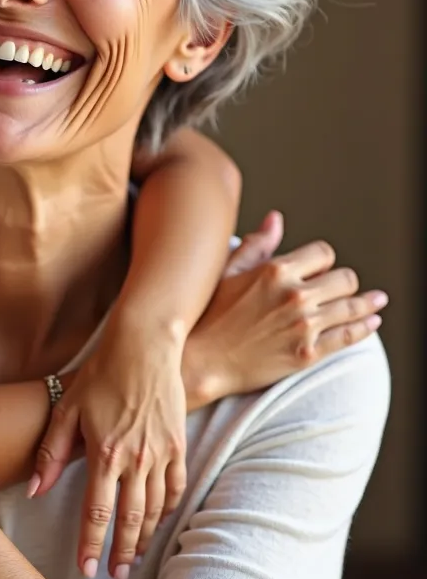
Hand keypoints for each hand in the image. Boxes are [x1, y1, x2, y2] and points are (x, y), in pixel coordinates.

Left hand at [30, 316, 185, 578]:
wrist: (143, 346)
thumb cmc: (100, 373)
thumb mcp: (66, 408)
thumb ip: (51, 452)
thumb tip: (34, 489)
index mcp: (105, 452)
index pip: (96, 512)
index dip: (91, 544)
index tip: (86, 568)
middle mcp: (136, 459)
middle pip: (130, 519)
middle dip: (121, 552)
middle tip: (114, 575)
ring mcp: (161, 453)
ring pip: (155, 509)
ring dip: (144, 537)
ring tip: (133, 556)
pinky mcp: (178, 444)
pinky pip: (176, 488)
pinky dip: (168, 510)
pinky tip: (159, 520)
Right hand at [184, 219, 386, 406]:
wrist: (201, 359)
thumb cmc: (209, 313)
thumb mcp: (229, 271)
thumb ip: (258, 244)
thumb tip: (276, 219)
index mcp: (276, 270)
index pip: (323, 254)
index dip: (323, 260)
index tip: (320, 268)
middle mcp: (295, 296)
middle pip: (345, 279)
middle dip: (345, 281)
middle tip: (343, 286)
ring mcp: (304, 326)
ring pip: (353, 307)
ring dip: (368, 303)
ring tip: (377, 301)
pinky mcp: (308, 354)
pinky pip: (349, 336)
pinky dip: (365, 327)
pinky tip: (371, 322)